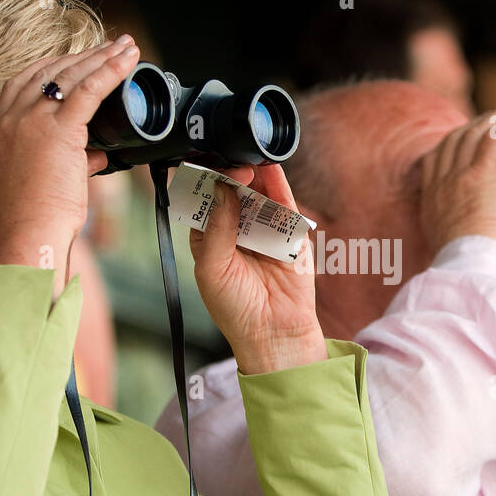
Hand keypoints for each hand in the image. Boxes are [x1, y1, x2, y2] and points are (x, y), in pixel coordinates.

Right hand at [0, 35, 139, 291]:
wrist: (26, 236)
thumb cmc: (34, 217)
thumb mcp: (48, 180)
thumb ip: (71, 160)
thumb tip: (98, 153)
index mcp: (2, 126)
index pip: (28, 81)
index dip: (58, 66)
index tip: (81, 59)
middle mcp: (12, 117)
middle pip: (51, 71)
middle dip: (85, 55)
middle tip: (113, 45)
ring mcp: (31, 121)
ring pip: (71, 76)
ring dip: (102, 56)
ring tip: (126, 46)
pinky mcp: (56, 131)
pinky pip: (87, 90)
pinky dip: (109, 71)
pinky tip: (126, 61)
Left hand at [190, 165, 326, 374]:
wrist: (273, 332)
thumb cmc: (235, 308)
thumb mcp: (211, 267)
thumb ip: (215, 227)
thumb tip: (222, 188)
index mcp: (210, 237)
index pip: (205, 200)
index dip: (206, 183)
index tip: (209, 172)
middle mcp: (236, 229)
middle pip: (231, 190)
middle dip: (230, 174)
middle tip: (232, 165)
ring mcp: (263, 228)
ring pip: (257, 191)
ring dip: (253, 173)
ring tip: (248, 162)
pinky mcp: (289, 232)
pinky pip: (284, 202)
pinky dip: (277, 182)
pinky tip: (269, 168)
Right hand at [418, 104, 495, 261]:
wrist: (475, 269)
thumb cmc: (482, 263)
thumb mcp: (487, 236)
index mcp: (433, 199)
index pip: (439, 156)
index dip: (459, 140)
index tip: (478, 134)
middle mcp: (440, 183)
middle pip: (457, 137)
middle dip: (481, 121)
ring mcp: (457, 176)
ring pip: (476, 131)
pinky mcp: (479, 174)